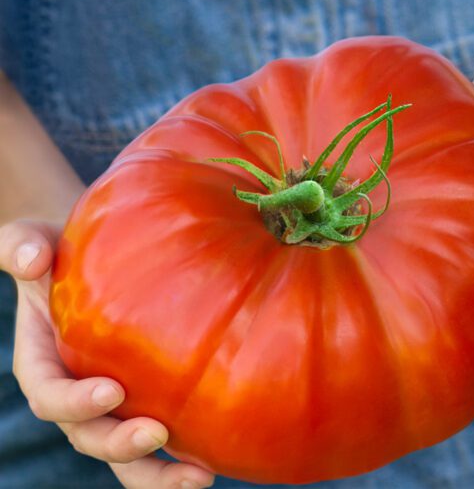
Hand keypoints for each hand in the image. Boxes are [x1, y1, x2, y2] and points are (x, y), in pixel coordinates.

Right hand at [1, 219, 214, 488]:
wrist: (90, 260)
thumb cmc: (60, 252)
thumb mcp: (33, 241)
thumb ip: (23, 247)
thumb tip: (34, 260)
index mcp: (43, 362)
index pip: (49, 393)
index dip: (74, 401)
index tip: (111, 391)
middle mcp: (77, 391)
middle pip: (89, 435)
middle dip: (118, 444)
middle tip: (154, 435)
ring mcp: (112, 401)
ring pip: (126, 454)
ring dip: (158, 472)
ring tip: (199, 477)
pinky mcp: (146, 397)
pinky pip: (161, 434)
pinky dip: (184, 452)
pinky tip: (217, 456)